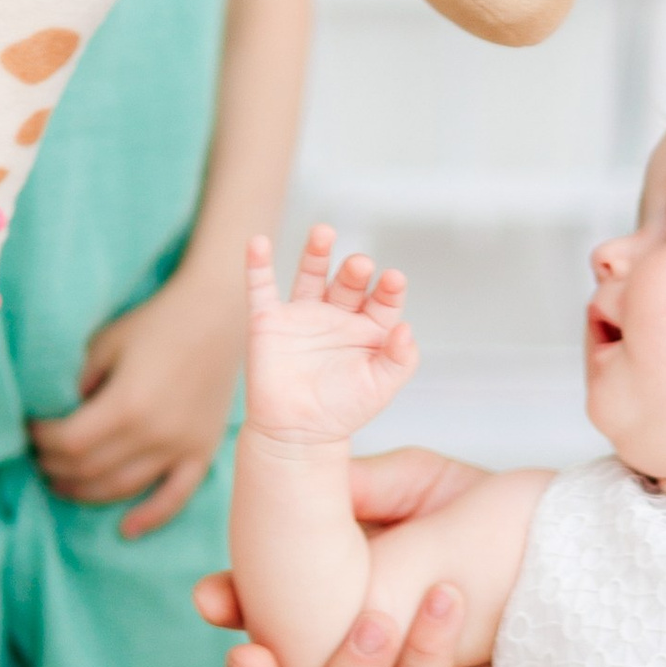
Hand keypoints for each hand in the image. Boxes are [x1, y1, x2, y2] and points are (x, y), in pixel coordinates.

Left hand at [32, 281, 238, 538]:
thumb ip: (77, 382)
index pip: (69, 443)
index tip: (31, 428)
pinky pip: (175, 497)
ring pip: (122, 488)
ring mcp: (181, 447)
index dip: (42, 440)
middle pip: (90, 470)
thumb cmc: (157, 321)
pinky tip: (125, 529)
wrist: (219, 314)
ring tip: (63, 482)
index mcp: (127, 405)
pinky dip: (150, 516)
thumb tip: (54, 415)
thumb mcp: (106, 342)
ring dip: (85, 491)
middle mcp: (155, 434)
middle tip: (40, 455)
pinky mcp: (202, 451)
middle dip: (56, 465)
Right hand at [195, 448, 493, 666]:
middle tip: (255, 658)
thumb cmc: (481, 511)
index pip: (259, 616)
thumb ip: (356, 485)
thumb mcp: (415, 483)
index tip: (212, 595)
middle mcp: (351, 651)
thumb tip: (303, 482)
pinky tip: (445, 597)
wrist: (566, 537)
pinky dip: (426, 650)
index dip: (228, 611)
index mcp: (327, 598)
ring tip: (377, 620)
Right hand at [242, 227, 417, 446]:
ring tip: (324, 232)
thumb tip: (407, 328)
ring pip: (310, 274)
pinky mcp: (268, 322)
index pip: (383, 299)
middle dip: (355, 270)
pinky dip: (257, 264)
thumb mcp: (381, 387)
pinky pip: (261, 288)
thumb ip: (400, 359)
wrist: (297, 434)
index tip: (393, 280)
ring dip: (316, 252)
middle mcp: (336, 315)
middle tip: (360, 265)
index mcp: (368, 328)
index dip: (389, 288)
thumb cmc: (343, 411)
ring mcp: (302, 315)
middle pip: (348, 281)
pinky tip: (258, 242)